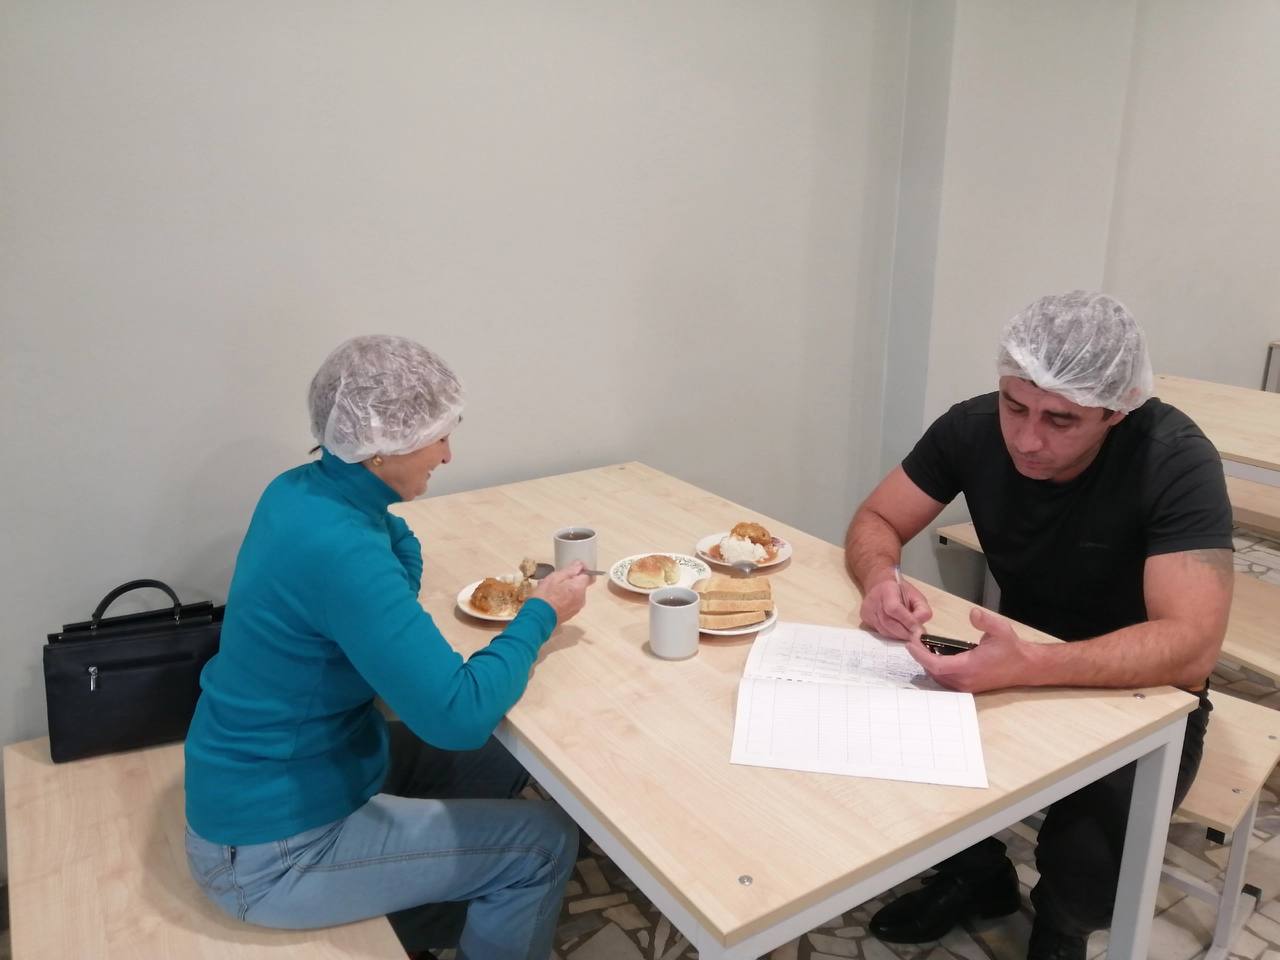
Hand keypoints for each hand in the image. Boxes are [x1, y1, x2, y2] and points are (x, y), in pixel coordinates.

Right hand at [532, 561, 594, 625]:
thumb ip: (569, 571)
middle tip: (555, 579)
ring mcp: (577, 608)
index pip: (588, 576)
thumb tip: (580, 565)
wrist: (538, 618)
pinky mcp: (571, 614)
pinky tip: (551, 598)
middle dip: (570, 580)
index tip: (572, 568)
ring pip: (575, 593)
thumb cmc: (545, 595)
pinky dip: (564, 598)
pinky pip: (571, 602)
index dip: (581, 570)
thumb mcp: (555, 578)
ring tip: (550, 589)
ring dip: (566, 589)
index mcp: (579, 588)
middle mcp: (582, 598)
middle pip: (580, 585)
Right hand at [860, 574, 932, 640]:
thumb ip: (922, 610)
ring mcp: (867, 610)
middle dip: (904, 633)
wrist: (880, 585)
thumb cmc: (900, 590)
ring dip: (898, 636)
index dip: (907, 621)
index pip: (894, 608)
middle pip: (888, 622)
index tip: (918, 630)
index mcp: (887, 589)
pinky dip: (891, 635)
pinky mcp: (864, 618)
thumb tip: (920, 629)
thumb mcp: (916, 595)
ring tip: (908, 635)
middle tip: (915, 638)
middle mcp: (873, 600)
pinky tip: (898, 632)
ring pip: (884, 630)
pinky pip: (879, 631)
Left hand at [904, 606, 1033, 692]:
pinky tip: (935, 656)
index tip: (911, 643)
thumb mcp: (1000, 629)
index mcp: (969, 667)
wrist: (1024, 667)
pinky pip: (946, 681)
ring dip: (928, 665)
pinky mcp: (968, 687)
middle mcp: (965, 680)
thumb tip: (973, 613)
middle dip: (920, 658)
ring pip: (938, 679)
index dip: (920, 655)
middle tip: (914, 642)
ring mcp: (966, 686)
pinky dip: (937, 670)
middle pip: (933, 673)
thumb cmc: (1011, 649)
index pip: (936, 665)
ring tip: (922, 647)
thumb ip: (985, 621)